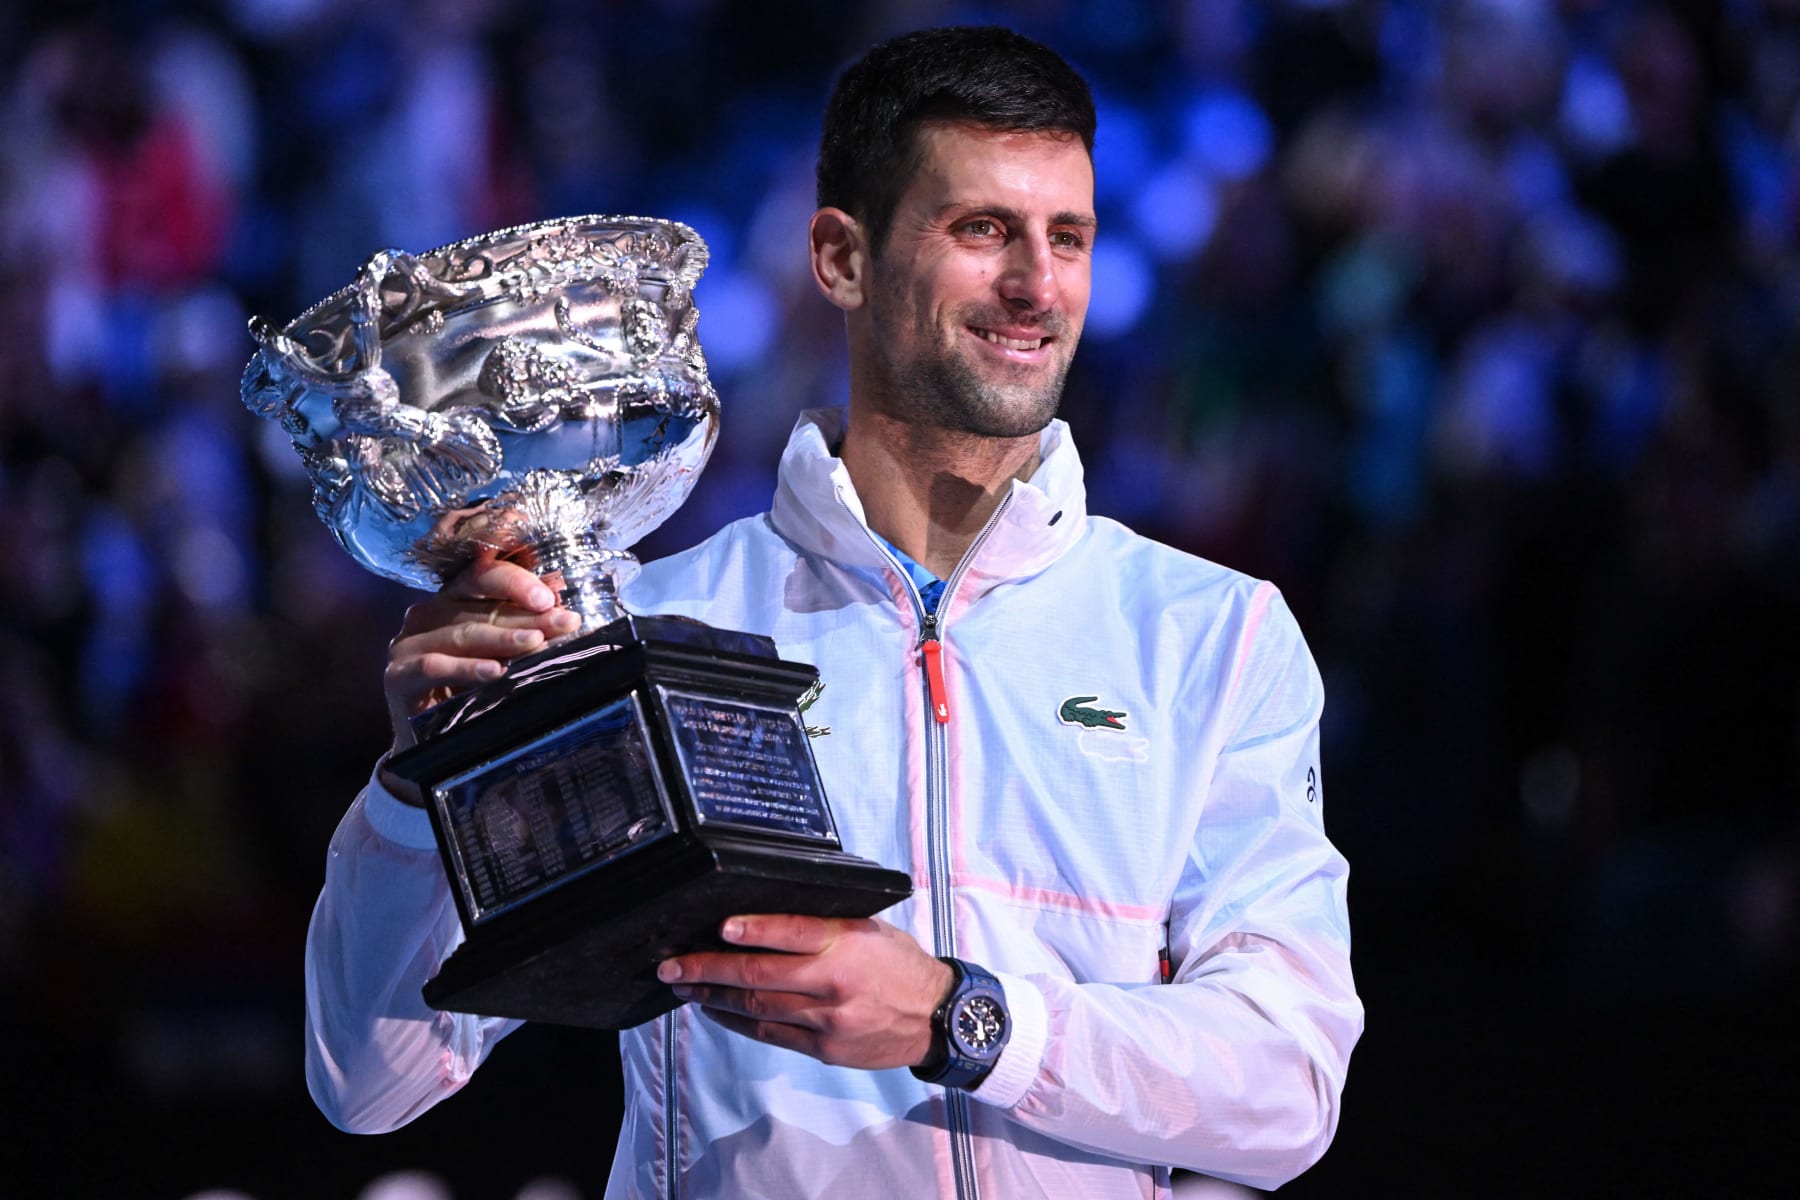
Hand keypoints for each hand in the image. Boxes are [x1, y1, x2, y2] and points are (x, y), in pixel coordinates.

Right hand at [379, 557, 580, 789]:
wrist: (428, 740)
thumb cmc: (469, 691)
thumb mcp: (500, 657)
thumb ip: (525, 634)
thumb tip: (568, 619)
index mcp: (452, 600)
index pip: (483, 576)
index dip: (517, 583)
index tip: (551, 599)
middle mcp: (428, 615)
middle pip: (481, 608)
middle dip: (527, 616)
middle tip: (564, 623)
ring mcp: (408, 643)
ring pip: (462, 633)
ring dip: (503, 638)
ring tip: (536, 642)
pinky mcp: (398, 675)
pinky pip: (435, 666)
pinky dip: (466, 668)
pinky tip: (494, 671)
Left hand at [657, 915, 953, 1069]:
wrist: (937, 1019)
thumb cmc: (901, 966)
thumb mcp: (871, 930)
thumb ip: (826, 924)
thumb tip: (766, 916)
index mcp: (848, 943)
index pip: (793, 932)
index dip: (754, 930)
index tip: (719, 927)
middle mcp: (834, 981)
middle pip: (759, 974)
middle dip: (708, 968)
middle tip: (674, 964)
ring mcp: (826, 1018)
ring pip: (757, 1006)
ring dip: (713, 995)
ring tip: (684, 984)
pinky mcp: (823, 1047)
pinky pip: (770, 1033)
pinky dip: (737, 1020)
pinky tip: (716, 1009)